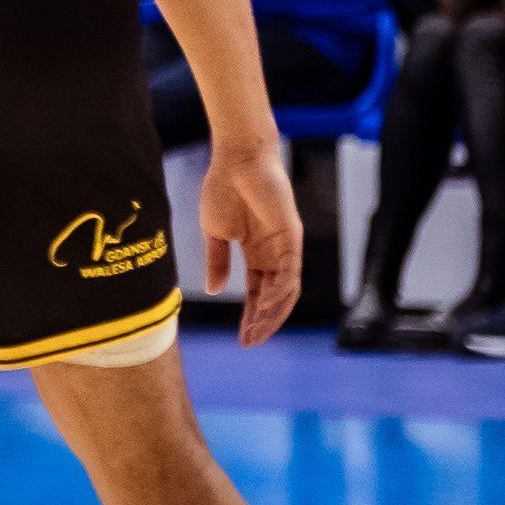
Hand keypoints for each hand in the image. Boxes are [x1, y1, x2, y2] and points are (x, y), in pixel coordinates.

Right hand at [200, 134, 302, 345]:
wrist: (236, 161)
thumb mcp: (215, 234)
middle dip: (263, 322)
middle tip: (249, 343)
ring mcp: (285, 247)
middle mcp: (274, 255)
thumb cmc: (224, 190)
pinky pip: (289, 271)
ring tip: (255, 330)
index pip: (257, 293)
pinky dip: (279, 291)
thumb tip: (213, 289)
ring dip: (271, 312)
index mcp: (256, 255)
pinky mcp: (291, 236)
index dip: (250, 316)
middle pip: (274, 297)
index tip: (241, 338)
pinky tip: (264, 306)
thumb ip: (217, 262)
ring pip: (285, 289)